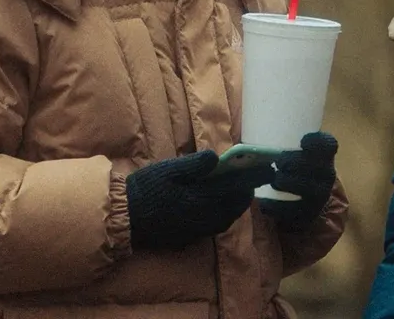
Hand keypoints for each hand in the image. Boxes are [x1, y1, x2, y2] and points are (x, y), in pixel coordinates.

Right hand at [126, 149, 274, 249]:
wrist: (125, 217)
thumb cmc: (145, 190)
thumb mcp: (168, 170)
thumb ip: (194, 165)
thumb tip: (217, 157)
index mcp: (200, 200)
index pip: (235, 188)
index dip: (253, 178)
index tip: (269, 168)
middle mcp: (203, 218)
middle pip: (235, 205)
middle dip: (248, 190)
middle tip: (258, 177)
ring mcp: (197, 230)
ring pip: (227, 218)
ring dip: (238, 203)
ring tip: (243, 190)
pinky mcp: (190, 236)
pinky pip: (216, 226)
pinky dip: (226, 214)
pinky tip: (222, 205)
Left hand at [260, 132, 337, 230]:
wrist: (302, 199)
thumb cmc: (292, 166)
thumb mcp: (293, 151)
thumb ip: (280, 141)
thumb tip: (244, 131)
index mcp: (324, 155)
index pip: (328, 144)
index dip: (318, 142)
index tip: (302, 141)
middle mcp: (327, 175)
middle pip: (314, 166)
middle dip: (294, 163)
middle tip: (278, 162)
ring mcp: (320, 196)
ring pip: (306, 188)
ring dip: (286, 183)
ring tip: (273, 181)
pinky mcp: (309, 214)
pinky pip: (294, 211)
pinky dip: (277, 207)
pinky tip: (264, 204)